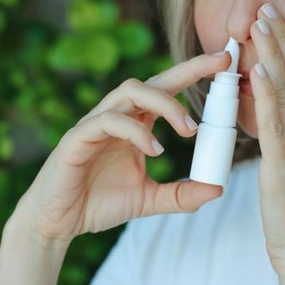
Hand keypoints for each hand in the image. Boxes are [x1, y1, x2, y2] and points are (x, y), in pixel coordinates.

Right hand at [8, 53, 229, 245]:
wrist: (57, 222)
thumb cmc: (98, 203)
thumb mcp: (148, 199)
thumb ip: (181, 194)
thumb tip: (218, 189)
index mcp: (134, 123)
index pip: (166, 89)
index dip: (194, 72)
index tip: (227, 62)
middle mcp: (117, 116)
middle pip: (151, 80)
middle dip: (187, 70)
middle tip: (221, 71)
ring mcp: (95, 124)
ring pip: (129, 91)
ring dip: (164, 104)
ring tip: (188, 130)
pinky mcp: (78, 138)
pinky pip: (107, 121)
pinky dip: (135, 132)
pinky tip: (154, 150)